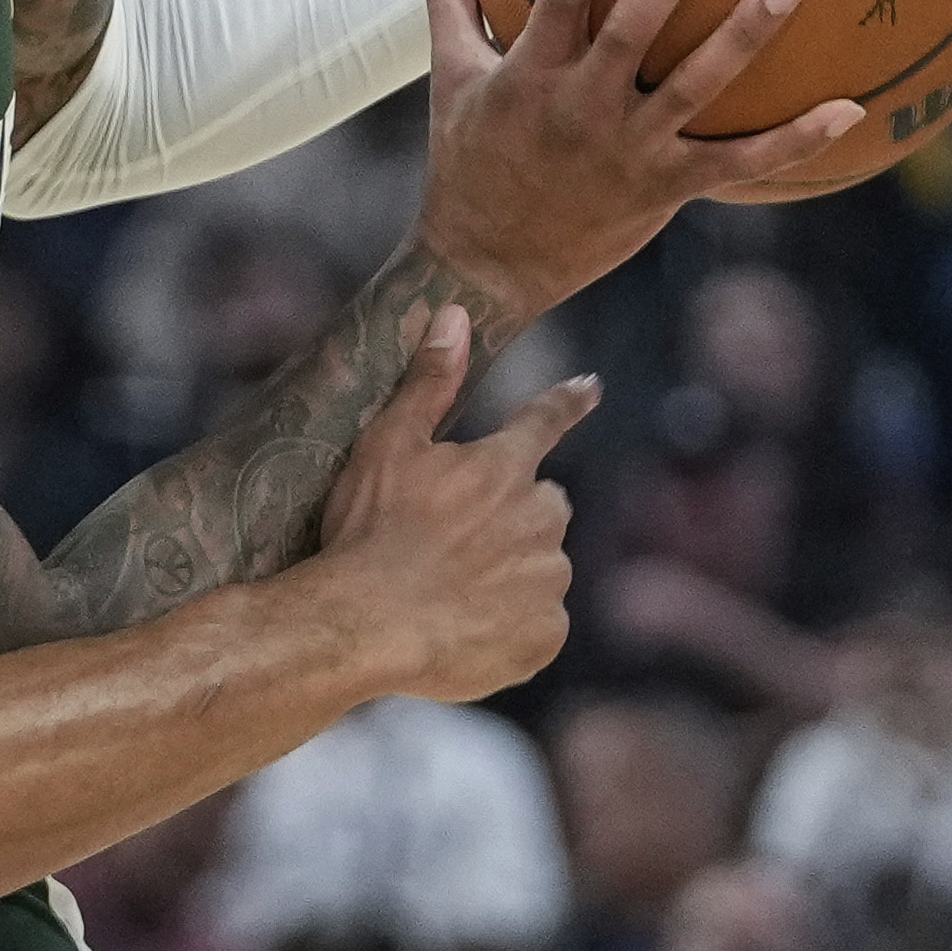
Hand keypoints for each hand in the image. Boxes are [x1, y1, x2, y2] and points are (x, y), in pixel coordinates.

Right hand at [302, 325, 590, 703]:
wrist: (361, 627)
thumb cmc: (366, 533)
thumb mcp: (384, 447)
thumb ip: (428, 383)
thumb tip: (455, 314)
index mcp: (505, 467)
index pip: (546, 420)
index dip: (567, 401)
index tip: (589, 387)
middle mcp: (541, 518)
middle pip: (545, 507)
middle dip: (513, 517)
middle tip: (455, 542)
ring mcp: (547, 580)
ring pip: (541, 570)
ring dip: (510, 575)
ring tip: (449, 593)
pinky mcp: (544, 636)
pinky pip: (537, 627)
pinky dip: (509, 629)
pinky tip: (464, 631)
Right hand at [412, 0, 871, 319]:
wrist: (485, 266)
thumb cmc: (469, 160)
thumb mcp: (451, 76)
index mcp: (531, 74)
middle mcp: (582, 108)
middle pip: (635, 28)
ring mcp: (628, 150)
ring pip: (696, 87)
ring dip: (746, 34)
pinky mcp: (664, 188)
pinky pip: (739, 162)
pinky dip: (796, 140)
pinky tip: (850, 107)